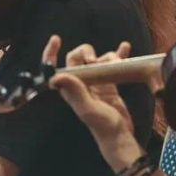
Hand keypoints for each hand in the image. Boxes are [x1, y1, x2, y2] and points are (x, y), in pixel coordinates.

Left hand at [45, 35, 142, 168]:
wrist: (120, 135)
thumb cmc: (102, 126)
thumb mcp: (87, 109)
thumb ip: (75, 92)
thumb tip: (57, 76)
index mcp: (69, 89)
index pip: (54, 68)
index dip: (51, 52)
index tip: (56, 39)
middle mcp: (80, 84)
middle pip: (77, 57)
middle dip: (86, 53)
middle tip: (96, 61)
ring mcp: (95, 82)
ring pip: (96, 58)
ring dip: (107, 56)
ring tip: (117, 63)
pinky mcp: (109, 84)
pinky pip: (112, 64)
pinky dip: (118, 55)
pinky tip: (124, 48)